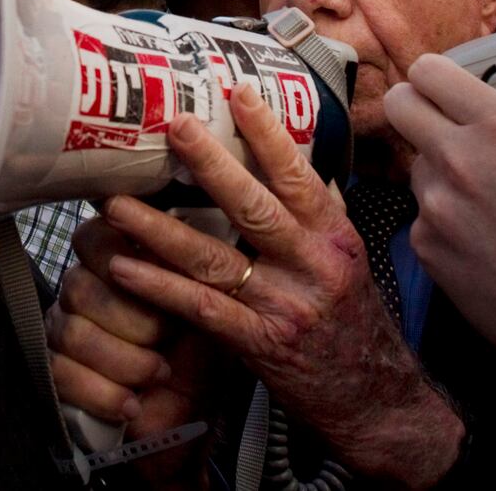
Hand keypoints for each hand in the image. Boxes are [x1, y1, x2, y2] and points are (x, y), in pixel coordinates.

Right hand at [46, 217, 221, 486]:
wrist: (190, 413)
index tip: (146, 272)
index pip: (93, 236)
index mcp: (117, 259)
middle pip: (80, 287)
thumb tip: (184, 236)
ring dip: (125, 360)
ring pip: (73, 333)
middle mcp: (83, 288)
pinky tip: (132, 402)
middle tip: (166, 337)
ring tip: (158, 373)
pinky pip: (62, 375)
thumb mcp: (208, 303)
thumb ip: (190, 265)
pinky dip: (104, 393)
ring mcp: (64, 329)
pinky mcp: (57, 371)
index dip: (117, 253)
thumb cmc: (200, 349)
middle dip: (133, 319)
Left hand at [100, 84, 462, 486]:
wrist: (378, 402)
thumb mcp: (351, 260)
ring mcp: (283, 305)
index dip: (267, 132)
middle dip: (208, 164)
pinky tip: (124, 268)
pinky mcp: (258, 344)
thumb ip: (321, 212)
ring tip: (117, 203)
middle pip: (253, 206)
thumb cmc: (357, 326)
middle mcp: (311, 266)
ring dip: (159, 229)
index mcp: (334, 237)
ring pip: (214, 258)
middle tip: (171, 128)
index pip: (299, 175)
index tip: (237, 92)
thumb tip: (297, 160)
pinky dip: (159, 288)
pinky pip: (201, 309)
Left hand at [384, 57, 495, 374]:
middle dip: (416, 105)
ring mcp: (432, 204)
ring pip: (413, 161)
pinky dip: (443, 214)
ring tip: (483, 190)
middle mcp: (456, 159)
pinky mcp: (422, 244)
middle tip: (445, 121)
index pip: (427, 71)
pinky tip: (482, 233)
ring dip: (436, 165)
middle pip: (398, 104)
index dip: (434, 73)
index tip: (448, 84)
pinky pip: (421, 211)